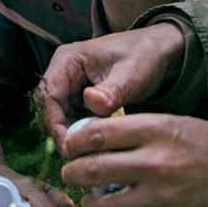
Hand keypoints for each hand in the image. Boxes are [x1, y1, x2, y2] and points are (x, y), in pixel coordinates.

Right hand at [36, 23, 184, 141]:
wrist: (160, 51)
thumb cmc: (145, 55)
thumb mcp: (131, 73)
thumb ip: (112, 90)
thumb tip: (91, 103)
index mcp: (68, 60)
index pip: (47, 95)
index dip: (54, 123)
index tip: (70, 146)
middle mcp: (64, 71)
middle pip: (51, 108)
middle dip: (63, 132)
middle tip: (81, 156)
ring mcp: (72, 84)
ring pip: (61, 116)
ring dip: (73, 134)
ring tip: (93, 152)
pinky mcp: (81, 96)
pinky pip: (74, 118)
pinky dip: (83, 131)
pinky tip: (99, 144)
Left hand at [61, 115, 207, 206]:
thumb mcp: (173, 124)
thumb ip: (135, 133)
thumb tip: (93, 143)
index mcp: (154, 130)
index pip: (94, 135)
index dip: (73, 142)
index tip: (69, 146)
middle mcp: (153, 163)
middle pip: (90, 169)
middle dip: (72, 172)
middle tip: (71, 172)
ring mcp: (160, 197)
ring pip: (104, 205)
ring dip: (90, 202)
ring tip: (90, 198)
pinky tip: (127, 206)